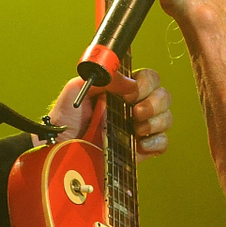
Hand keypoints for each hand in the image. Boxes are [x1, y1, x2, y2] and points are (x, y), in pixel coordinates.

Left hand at [37, 69, 172, 160]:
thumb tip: (129, 83)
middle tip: (135, 112)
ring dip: (155, 122)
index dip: (145, 83)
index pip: (147, 78)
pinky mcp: (141, 149)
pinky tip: (139, 144)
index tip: (130, 93)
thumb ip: (103, 80)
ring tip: (136, 129)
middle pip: (163, 95)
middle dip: (154, 102)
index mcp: (121, 89)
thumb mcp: (77, 90)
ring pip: (166, 117)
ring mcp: (139, 127)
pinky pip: (162, 142)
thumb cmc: (65, 118)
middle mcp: (133, 106)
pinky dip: (155, 142)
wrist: (59, 148)